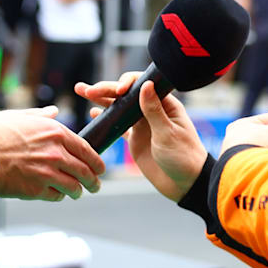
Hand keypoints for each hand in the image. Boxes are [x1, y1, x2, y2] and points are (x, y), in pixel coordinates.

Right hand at [0, 107, 103, 199]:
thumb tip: (53, 112)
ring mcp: (48, 173)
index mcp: (54, 132)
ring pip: (74, 187)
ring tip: (78, 193)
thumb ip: (40, 116)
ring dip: (78, 191)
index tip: (100, 167)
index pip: (86, 149)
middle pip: (86, 171)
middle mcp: (56, 153)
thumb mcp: (17, 116)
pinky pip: (57, 196)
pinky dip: (59, 196)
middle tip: (95, 184)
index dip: (96, 161)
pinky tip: (57, 194)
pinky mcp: (37, 190)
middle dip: (94, 180)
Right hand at [77, 74, 205, 201]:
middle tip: (87, 90)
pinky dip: (105, 118)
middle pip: (126, 94)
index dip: (127, 83)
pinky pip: (118, 125)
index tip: (119, 90)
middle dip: (106, 89)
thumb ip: (154, 111)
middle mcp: (152, 110)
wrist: (186, 184)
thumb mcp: (168, 134)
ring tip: (82, 91)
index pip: (142, 84)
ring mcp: (142, 124)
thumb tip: (145, 85)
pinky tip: (93, 112)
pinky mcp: (135, 139)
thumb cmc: (184, 157)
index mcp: (165, 104)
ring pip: (119, 107)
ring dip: (101, 100)